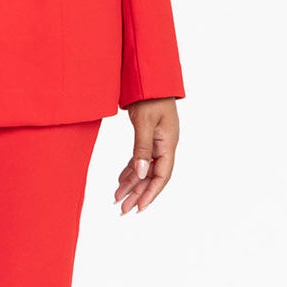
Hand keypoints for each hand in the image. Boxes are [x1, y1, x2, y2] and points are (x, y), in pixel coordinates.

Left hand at [114, 97, 178, 214]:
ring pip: (144, 169)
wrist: (149, 76)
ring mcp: (157, 142)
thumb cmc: (150, 96)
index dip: (150, 193)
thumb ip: (142, 148)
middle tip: (122, 209)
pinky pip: (140, 159)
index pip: (161, 175)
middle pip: (152, 176)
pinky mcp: (149, 136)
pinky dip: (130, 170)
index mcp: (168, 144)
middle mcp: (164, 146)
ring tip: (117, 198)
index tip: (139, 208)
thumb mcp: (145, 122)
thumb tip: (140, 174)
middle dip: (138, 194)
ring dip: (132, 184)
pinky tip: (121, 180)